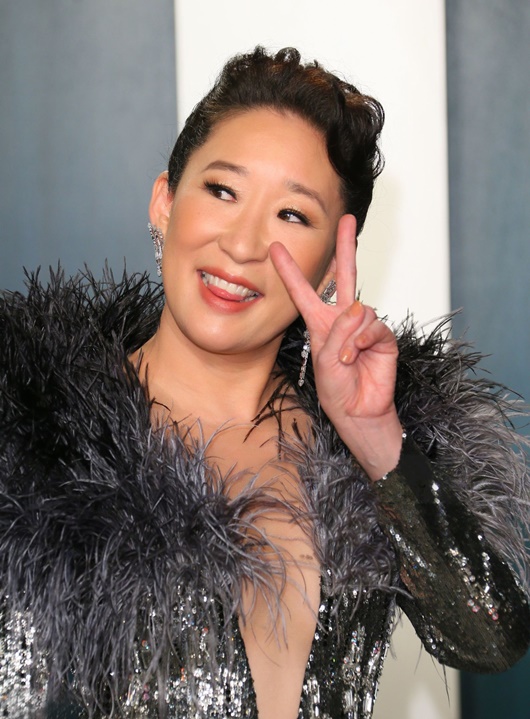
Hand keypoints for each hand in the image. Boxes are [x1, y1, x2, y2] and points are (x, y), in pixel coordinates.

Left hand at [270, 214, 402, 479]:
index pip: (304, 291)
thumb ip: (337, 331)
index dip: (290, 270)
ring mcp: (364, 327)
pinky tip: (355, 356)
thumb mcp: (323, 359)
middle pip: (344, 276)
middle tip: (347, 219)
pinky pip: (372, 326)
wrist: (359, 412)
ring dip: (348, 335)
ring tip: (343, 358)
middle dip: (345, 248)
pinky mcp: (383, 337)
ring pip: (359, 309)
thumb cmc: (336, 390)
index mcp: (320, 323)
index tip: (276, 248)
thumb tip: (358, 307)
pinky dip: (361, 341)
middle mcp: (343, 320)